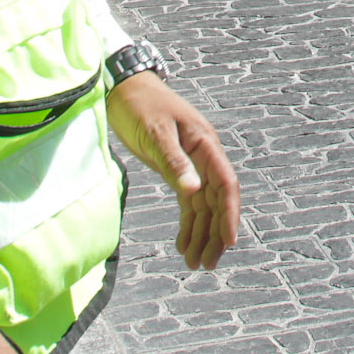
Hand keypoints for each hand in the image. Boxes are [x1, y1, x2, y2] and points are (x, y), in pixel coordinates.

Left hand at [107, 72, 239, 269]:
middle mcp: (203, 156)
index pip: (225, 183)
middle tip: (206, 265)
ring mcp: (192, 164)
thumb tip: (194, 191)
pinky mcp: (176, 169)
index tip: (228, 242)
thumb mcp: (156, 134)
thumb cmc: (141, 106)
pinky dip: (187, 223)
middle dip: (214, 233)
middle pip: (217, 201)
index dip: (230, 213)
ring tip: (193, 263)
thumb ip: (174, 163)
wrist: (124, 89)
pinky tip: (182, 243)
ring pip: (203, 205)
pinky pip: (188, 202)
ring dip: (201, 233)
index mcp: (205, 144)